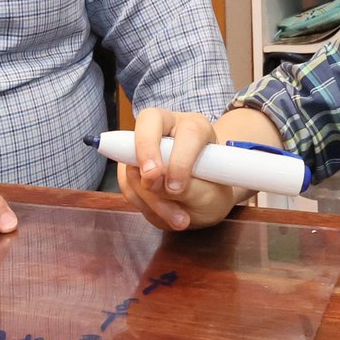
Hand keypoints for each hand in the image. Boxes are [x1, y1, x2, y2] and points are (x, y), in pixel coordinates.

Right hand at [115, 107, 241, 231]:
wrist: (204, 202)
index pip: (188, 132)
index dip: (180, 160)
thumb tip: (154, 184)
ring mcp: (147, 144)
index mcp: (197, 128)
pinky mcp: (132, 164)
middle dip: (146, 151)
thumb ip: (187, 187)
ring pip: (133, 161)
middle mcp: (169, 128)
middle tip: (150, 179)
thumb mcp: (211, 195)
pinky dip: (142, 203)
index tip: (177, 187)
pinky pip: (126, 182)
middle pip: (148, 120)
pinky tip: (164, 213)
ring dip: (149, 195)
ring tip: (176, 218)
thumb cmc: (212, 192)